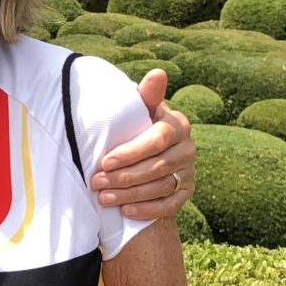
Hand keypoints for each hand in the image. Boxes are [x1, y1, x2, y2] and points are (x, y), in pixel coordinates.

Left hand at [93, 68, 195, 220]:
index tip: (104, 162)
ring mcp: (189, 172)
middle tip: (96, 182)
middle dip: (124, 177)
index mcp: (178, 125)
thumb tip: (157, 73)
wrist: (151, 153)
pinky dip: (147, 210)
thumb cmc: (138, 126)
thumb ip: (146, 95)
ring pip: (161, 187)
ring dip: (130, 195)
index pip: (156, 141)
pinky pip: (170, 206)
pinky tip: (125, 212)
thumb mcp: (140, 111)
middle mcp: (188, 148)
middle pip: (157, 167)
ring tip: (103, 198)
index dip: (130, 153)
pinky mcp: (187, 192)